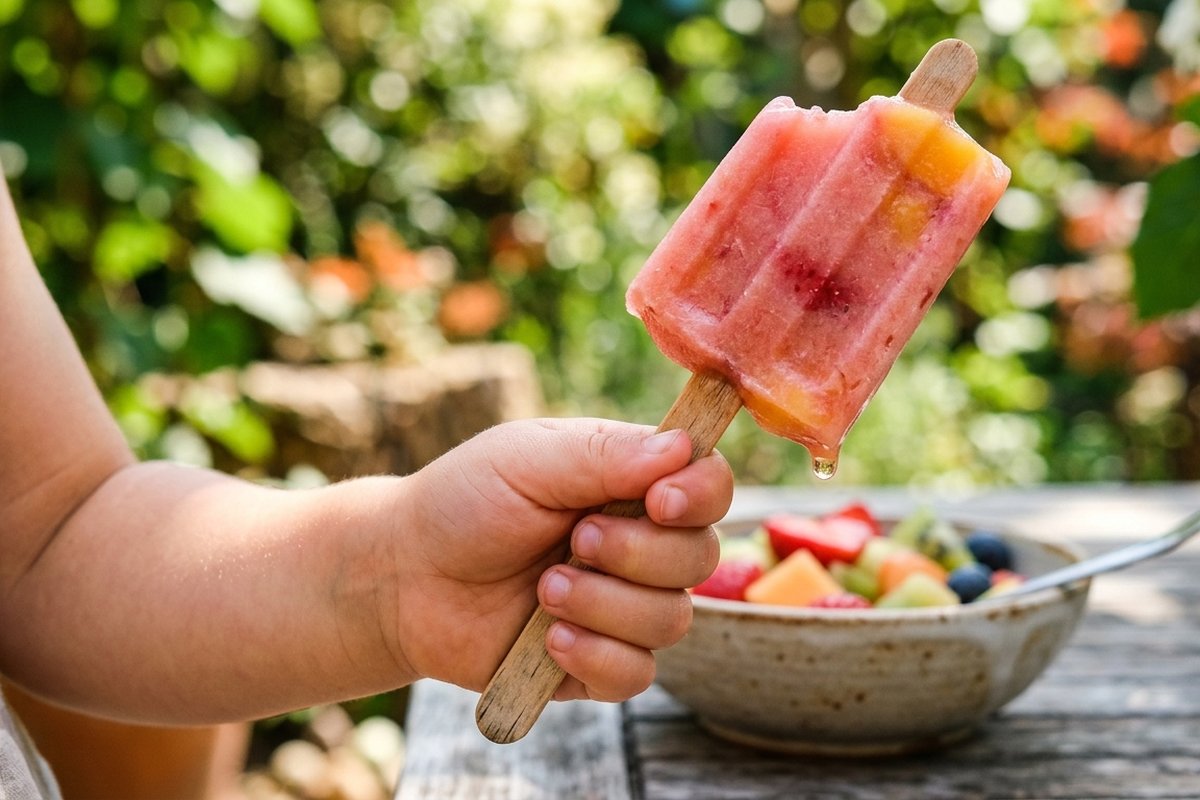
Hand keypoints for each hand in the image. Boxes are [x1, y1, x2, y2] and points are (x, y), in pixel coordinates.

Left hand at [393, 418, 732, 701]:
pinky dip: (596, 656)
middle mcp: (641, 544)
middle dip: (637, 554)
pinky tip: (549, 641)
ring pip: (672, 620)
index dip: (700, 495)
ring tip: (543, 590)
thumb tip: (682, 449)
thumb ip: (605, 454)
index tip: (659, 501)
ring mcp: (622, 605)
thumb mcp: (528, 459)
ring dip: (606, 604)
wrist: (405, 575)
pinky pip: (637, 674)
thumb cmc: (464, 502)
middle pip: (702, 556)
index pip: (710, 485)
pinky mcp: (597, 661)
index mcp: (632, 482)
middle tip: (572, 541)